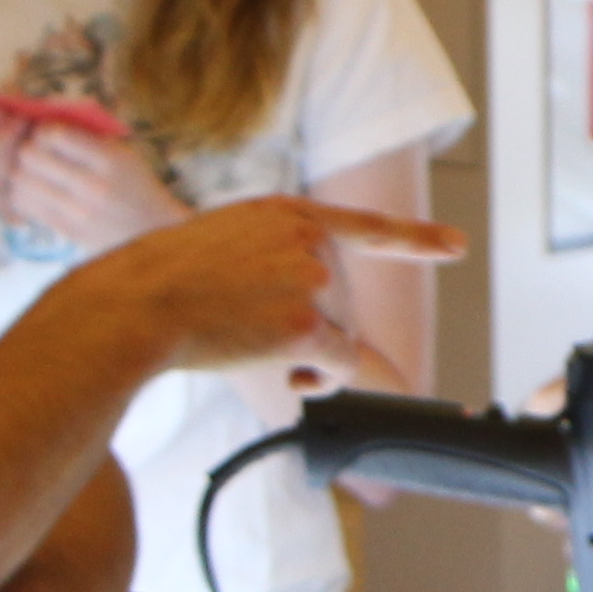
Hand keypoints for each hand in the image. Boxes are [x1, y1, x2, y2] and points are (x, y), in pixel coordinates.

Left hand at [7, 117, 183, 253]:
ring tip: (33, 170)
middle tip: (34, 149)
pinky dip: (23, 193)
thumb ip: (86, 132)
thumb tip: (46, 112)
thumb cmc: (134, 183)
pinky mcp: (67, 231)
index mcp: (109, 160)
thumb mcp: (122, 151)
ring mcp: (78, 213)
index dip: (43, 128)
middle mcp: (92, 187)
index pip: (55, 134)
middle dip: (27, 147)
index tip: (46, 131)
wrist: (152, 230)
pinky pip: (25, 207)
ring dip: (21, 171)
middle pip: (30, 156)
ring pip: (21, 182)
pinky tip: (35, 189)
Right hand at [67, 195, 463, 386]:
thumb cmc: (163, 281)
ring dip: (312, 356)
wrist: (136, 303)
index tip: (456, 245)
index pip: (366, 227)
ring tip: (255, 346)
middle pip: (342, 302)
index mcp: (287, 212)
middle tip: (259, 334)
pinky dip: (322, 379)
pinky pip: (339, 363)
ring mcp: (311, 278)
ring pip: (340, 335)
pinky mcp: (307, 322)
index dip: (416, 238)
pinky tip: (290, 375)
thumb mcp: (224, 239)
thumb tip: (311, 312)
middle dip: (314, 329)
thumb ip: (274, 255)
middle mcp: (309, 239)